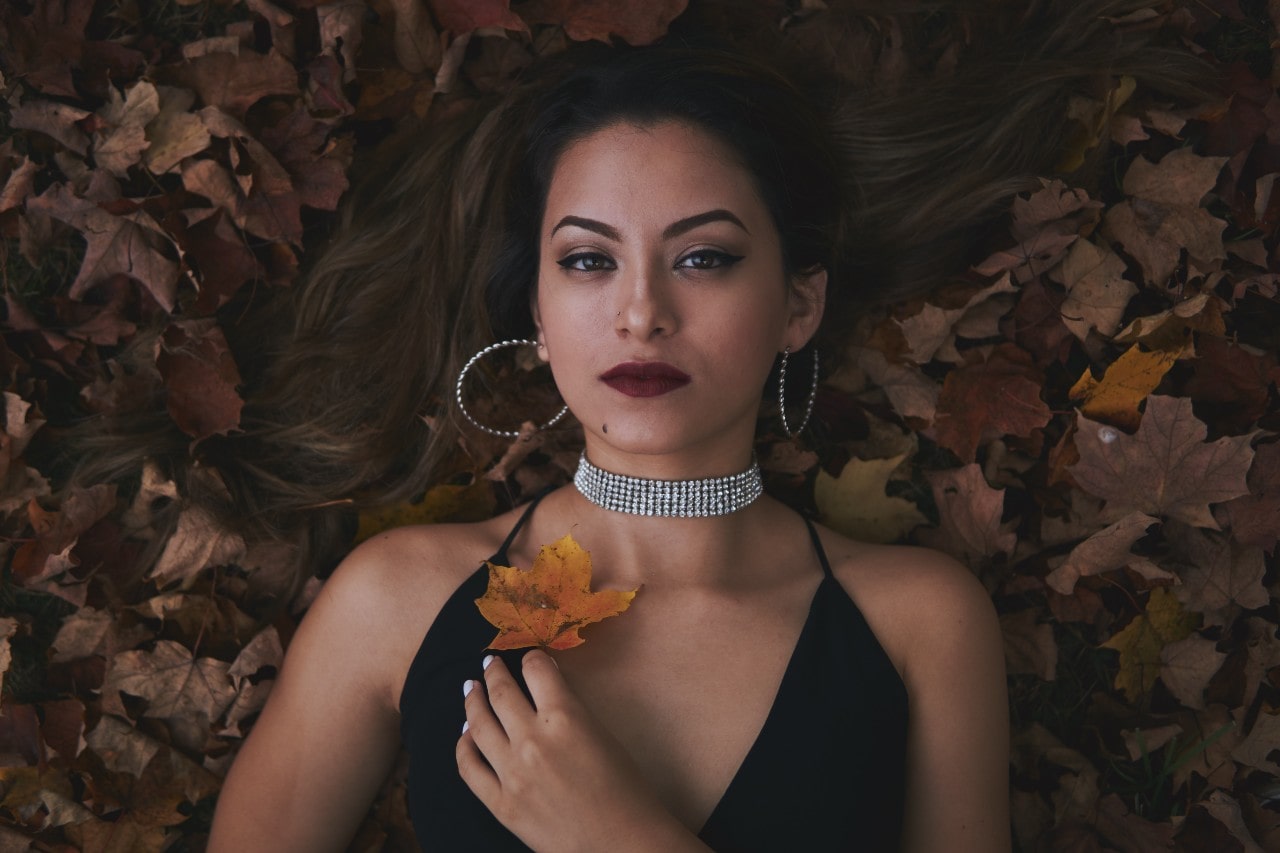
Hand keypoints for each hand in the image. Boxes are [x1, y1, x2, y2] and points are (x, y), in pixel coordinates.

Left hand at [456, 650, 702, 852]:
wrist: (621, 841)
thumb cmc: (624, 788)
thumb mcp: (602, 734)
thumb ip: (570, 708)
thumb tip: (545, 685)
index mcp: (566, 718)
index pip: (537, 671)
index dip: (531, 659)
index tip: (528, 658)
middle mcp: (534, 740)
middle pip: (502, 692)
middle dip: (494, 672)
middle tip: (490, 663)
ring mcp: (512, 773)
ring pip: (478, 724)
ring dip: (473, 700)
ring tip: (471, 688)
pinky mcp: (501, 804)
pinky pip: (469, 767)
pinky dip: (464, 746)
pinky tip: (465, 735)